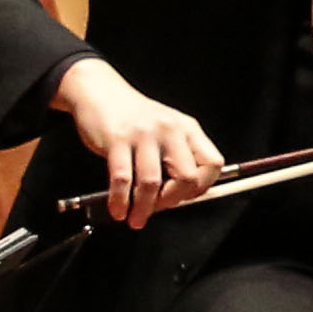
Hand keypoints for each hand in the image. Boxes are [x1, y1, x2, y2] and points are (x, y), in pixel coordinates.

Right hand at [52, 54, 223, 224]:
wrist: (100, 92)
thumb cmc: (133, 117)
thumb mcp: (165, 129)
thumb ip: (176, 157)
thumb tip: (177, 196)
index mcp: (187, 129)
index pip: (212, 164)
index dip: (201, 187)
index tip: (185, 197)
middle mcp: (170, 130)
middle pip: (187, 177)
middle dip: (172, 201)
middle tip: (158, 208)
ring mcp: (144, 134)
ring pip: (152, 183)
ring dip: (143, 208)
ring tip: (134, 219)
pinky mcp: (117, 140)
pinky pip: (122, 179)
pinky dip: (120, 201)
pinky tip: (117, 209)